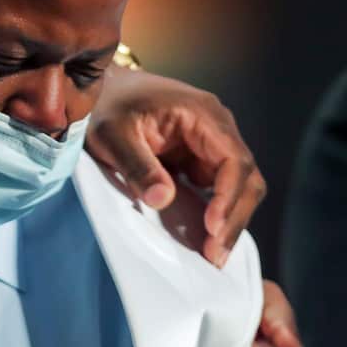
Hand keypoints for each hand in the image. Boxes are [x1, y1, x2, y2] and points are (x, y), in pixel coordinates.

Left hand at [85, 67, 265, 264]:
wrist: (100, 90)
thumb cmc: (106, 106)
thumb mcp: (112, 135)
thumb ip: (137, 165)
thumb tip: (162, 199)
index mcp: (203, 114)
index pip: (234, 160)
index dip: (228, 197)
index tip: (212, 228)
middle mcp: (216, 128)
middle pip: (245, 177)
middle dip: (234, 217)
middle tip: (215, 255)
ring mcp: (210, 144)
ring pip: (237, 187)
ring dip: (228, 220)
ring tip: (212, 254)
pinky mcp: (199, 160)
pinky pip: (217, 190)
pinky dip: (215, 214)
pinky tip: (204, 238)